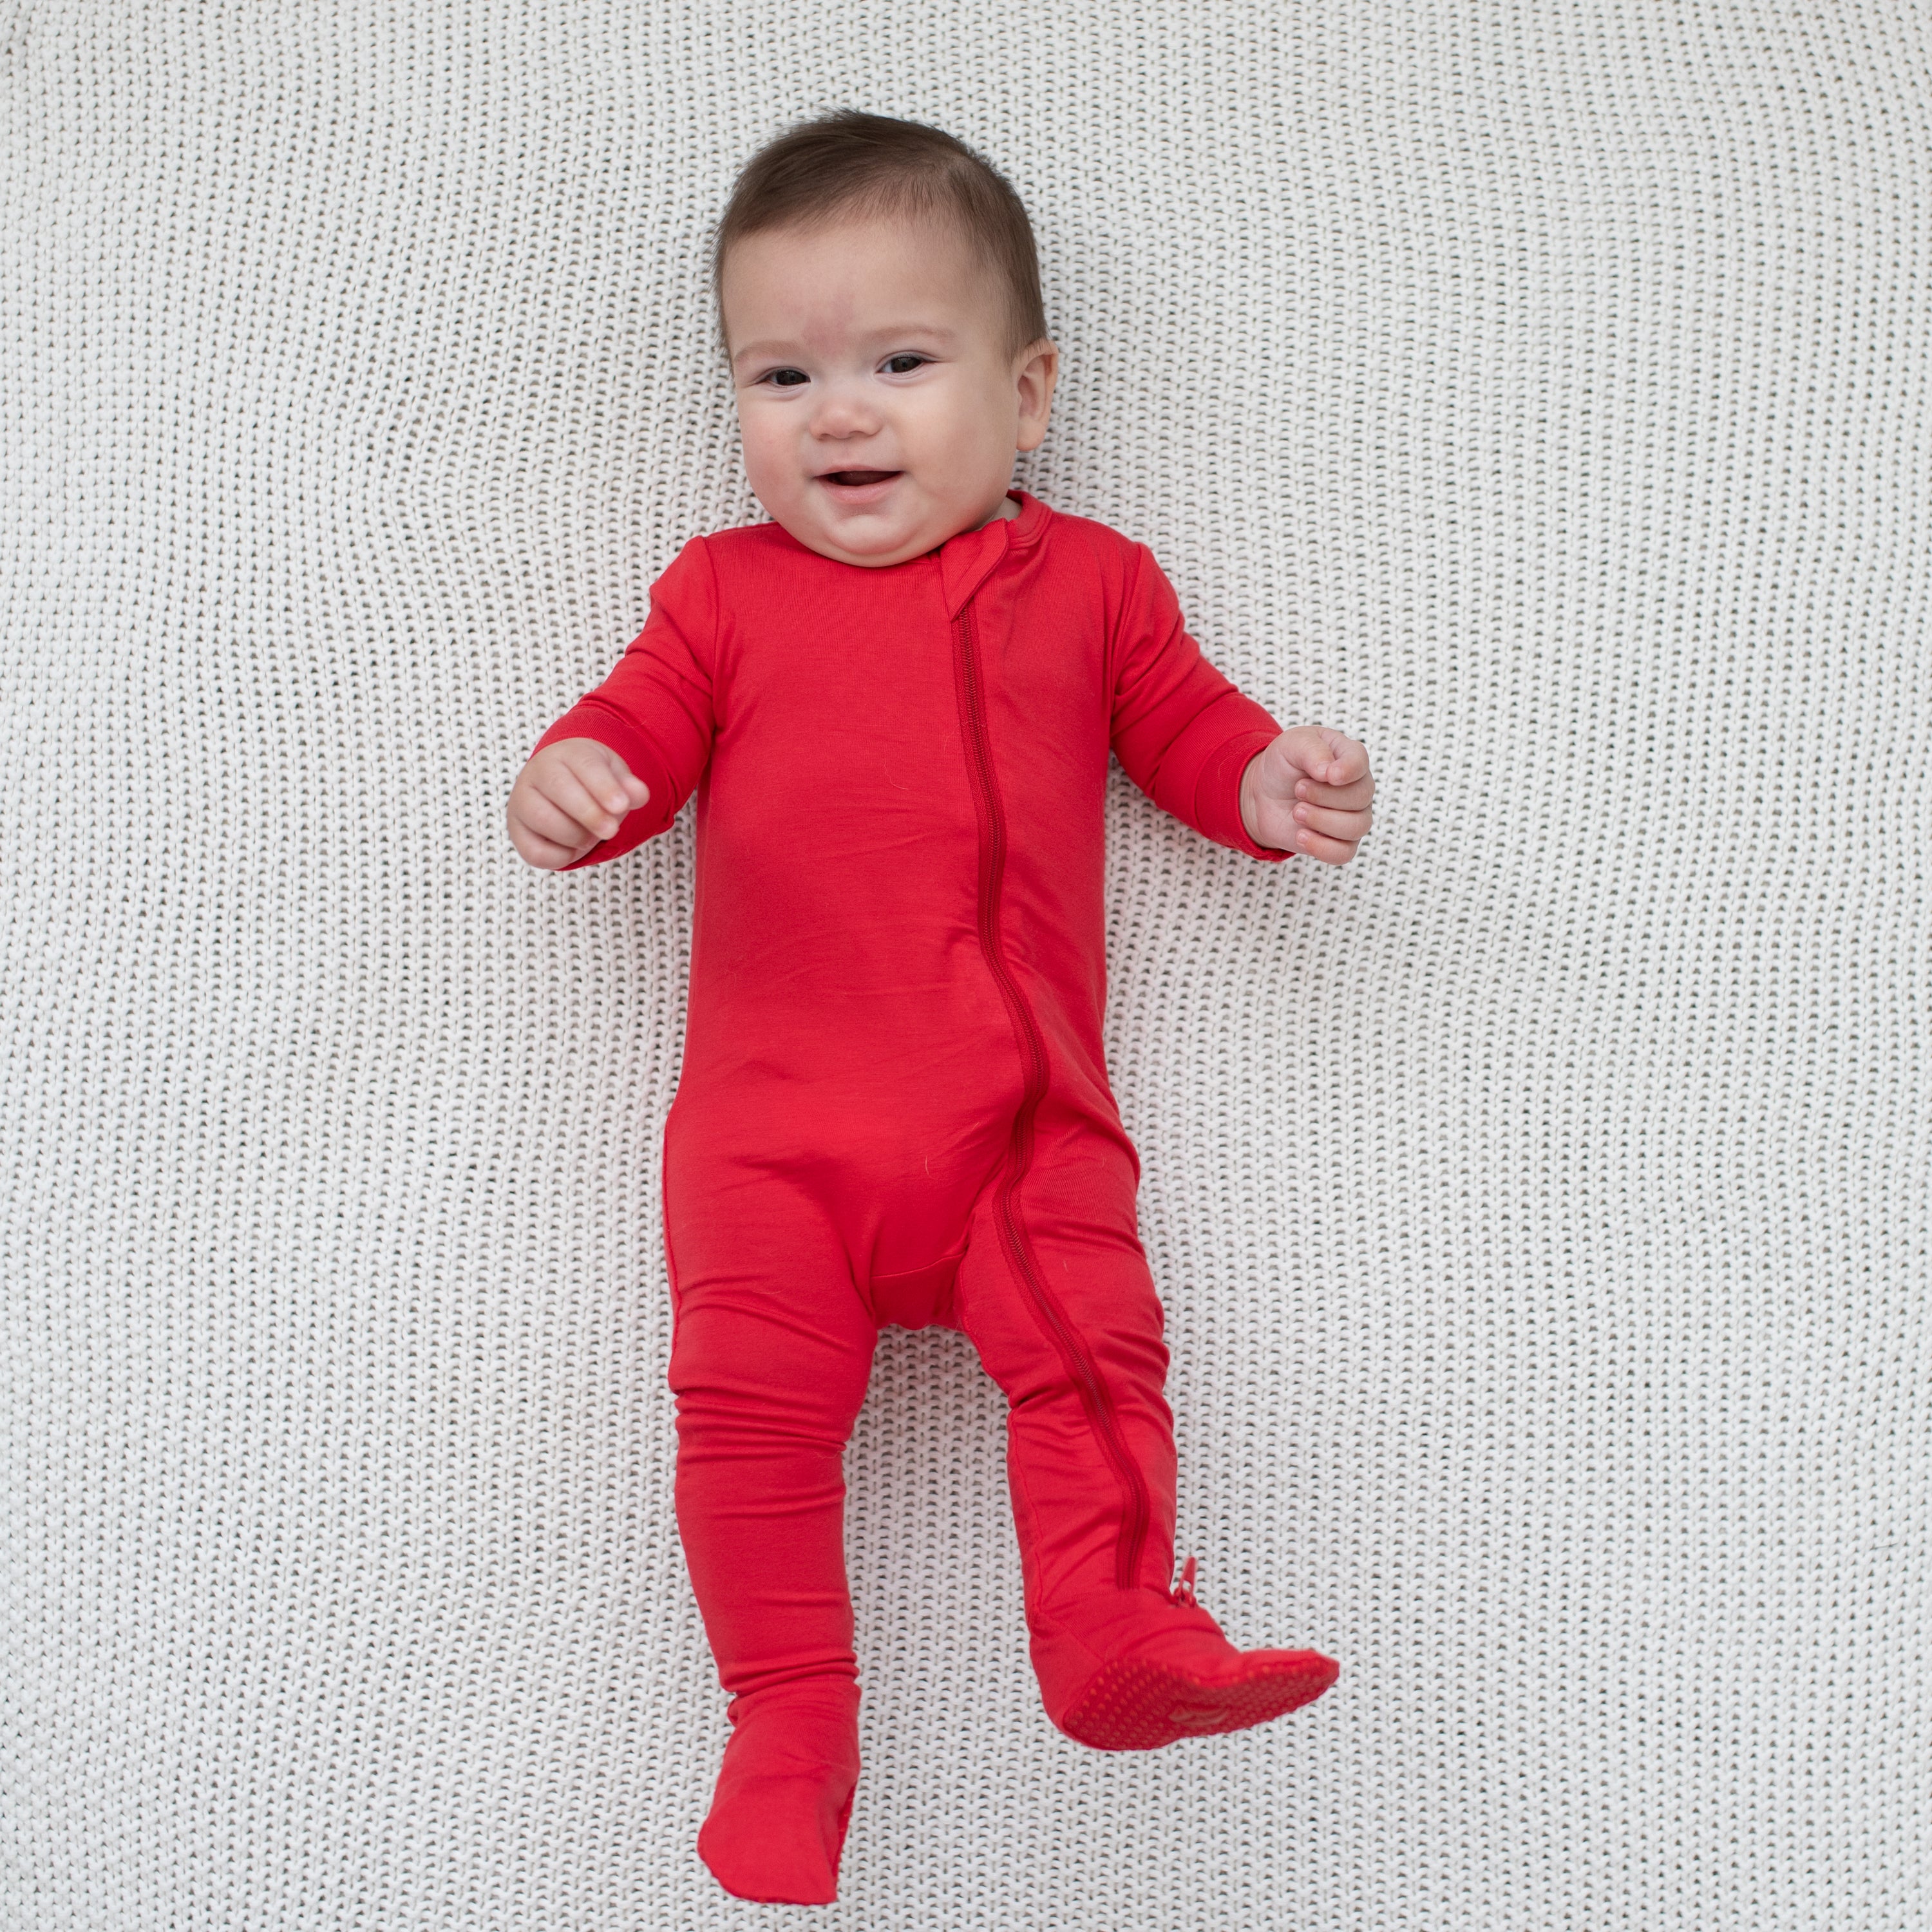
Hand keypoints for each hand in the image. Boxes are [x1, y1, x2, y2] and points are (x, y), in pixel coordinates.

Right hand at [506, 738, 650, 868]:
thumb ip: (629, 787)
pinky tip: (574, 848)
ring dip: (576, 835)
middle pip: (560, 788)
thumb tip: (639, 794)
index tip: (621, 806)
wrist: (562, 789)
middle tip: (611, 830)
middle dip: (590, 814)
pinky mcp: (517, 831)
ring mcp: (522, 801)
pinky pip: (536, 851)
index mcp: (566, 753)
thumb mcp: (615, 777)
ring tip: (591, 837)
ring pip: (544, 819)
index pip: (584, 764)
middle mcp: (537, 772)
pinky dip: (561, 857)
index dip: (604, 787)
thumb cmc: (592, 783)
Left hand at [1240, 726, 1373, 862]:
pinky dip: (1321, 847)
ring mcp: (1353, 816)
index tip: (1327, 775)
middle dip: (1324, 796)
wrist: (1263, 795)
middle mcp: (1358, 787)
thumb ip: (1312, 750)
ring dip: (1321, 821)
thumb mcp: (1291, 744)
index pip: (1361, 762)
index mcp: (1348, 756)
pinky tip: (1300, 835)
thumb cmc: (1283, 765)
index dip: (1348, 770)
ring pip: (1356, 827)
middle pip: (1360, 797)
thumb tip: (1329, 772)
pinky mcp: (1340, 841)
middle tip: (1297, 790)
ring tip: (1297, 812)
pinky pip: (1344, 853)